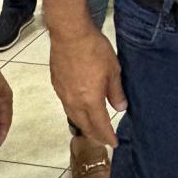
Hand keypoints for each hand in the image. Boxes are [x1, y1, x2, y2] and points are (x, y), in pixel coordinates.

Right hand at [49, 26, 125, 147]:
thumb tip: (121, 108)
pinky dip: (75, 112)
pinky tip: (79, 109)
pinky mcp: (56, 84)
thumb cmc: (95, 50)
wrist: (70, 34)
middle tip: (103, 139)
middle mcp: (74, 102)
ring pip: (73, 116)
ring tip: (92, 129)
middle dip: (95, 134)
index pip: (100, 125)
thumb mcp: (113, 70)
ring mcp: (63, 94)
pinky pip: (67, 105)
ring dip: (84, 125)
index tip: (114, 143)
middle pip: (84, 124)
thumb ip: (116, 92)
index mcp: (90, 100)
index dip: (107, 136)